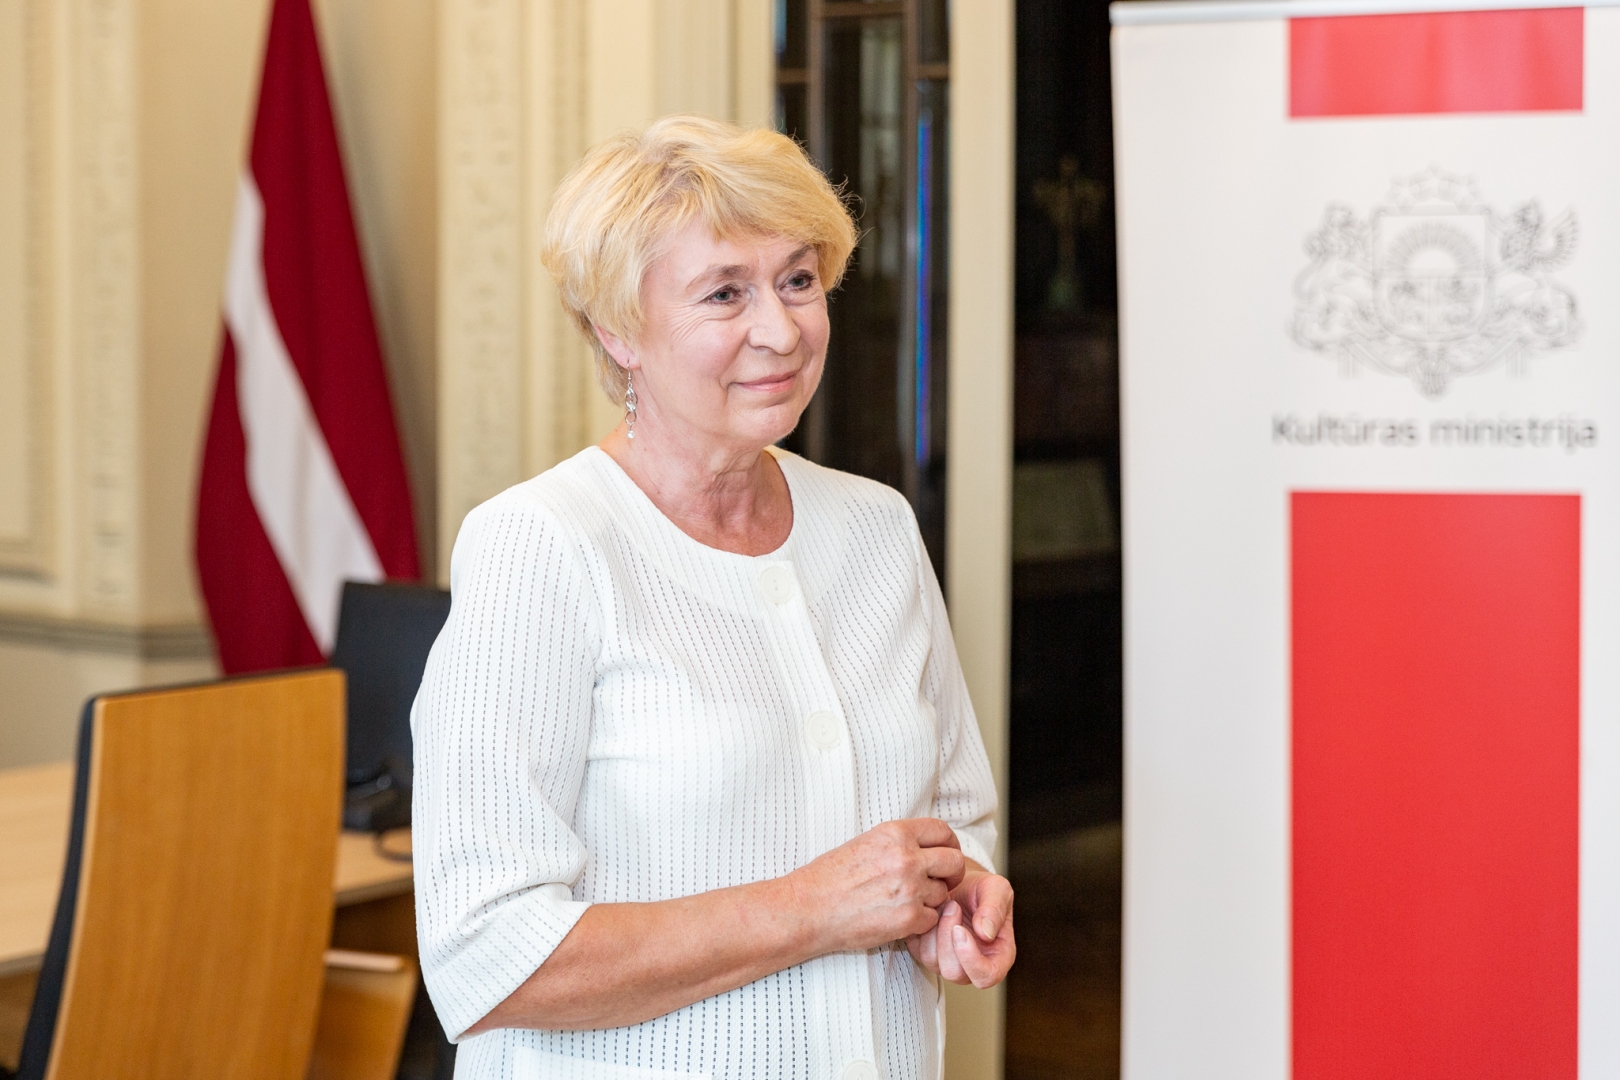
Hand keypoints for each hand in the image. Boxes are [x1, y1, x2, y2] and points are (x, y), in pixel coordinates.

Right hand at [788, 818, 965, 953]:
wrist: (810, 908)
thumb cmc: (830, 876)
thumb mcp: (866, 842)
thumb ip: (898, 842)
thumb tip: (925, 845)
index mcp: (895, 834)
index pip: (942, 831)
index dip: (949, 843)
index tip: (946, 853)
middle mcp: (907, 858)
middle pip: (954, 861)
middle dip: (951, 873)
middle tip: (942, 881)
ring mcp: (910, 889)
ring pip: (944, 893)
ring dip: (931, 899)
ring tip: (907, 901)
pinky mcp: (908, 918)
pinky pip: (932, 918)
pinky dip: (921, 921)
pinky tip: (901, 918)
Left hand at [905, 865, 1014, 988]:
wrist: (959, 882)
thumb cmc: (981, 888)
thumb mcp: (997, 889)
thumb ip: (995, 909)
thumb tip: (985, 934)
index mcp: (998, 956)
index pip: (987, 977)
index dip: (972, 960)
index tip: (960, 930)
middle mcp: (973, 965)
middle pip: (954, 973)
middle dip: (948, 938)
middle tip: (953, 906)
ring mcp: (948, 962)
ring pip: (933, 962)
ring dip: (936, 930)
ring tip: (946, 905)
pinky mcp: (928, 953)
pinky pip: (918, 951)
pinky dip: (923, 929)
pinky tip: (934, 912)